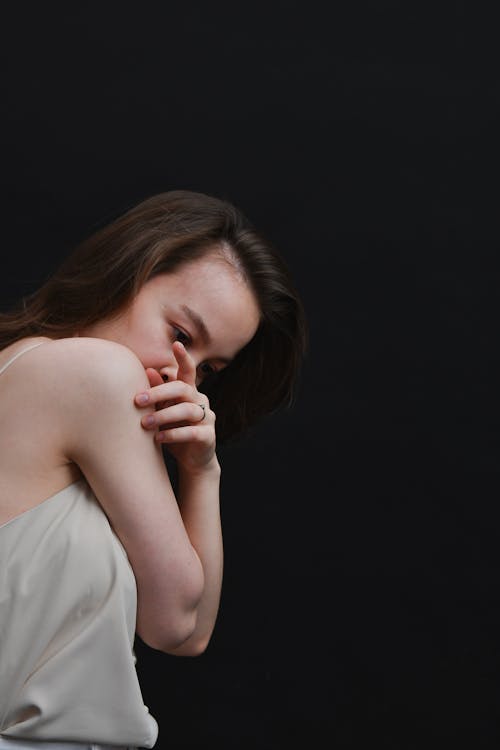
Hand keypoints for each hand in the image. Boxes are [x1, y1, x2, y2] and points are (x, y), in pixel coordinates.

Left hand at [134, 341, 216, 473]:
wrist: (192, 460)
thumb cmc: (173, 430)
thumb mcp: (163, 411)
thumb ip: (158, 393)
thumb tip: (148, 370)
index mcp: (189, 392)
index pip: (188, 371)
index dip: (183, 357)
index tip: (176, 343)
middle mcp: (200, 401)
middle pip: (182, 389)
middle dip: (159, 393)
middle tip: (138, 400)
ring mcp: (206, 418)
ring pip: (187, 410)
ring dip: (163, 416)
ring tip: (144, 424)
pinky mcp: (208, 436)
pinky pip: (192, 432)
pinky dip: (174, 434)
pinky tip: (158, 438)